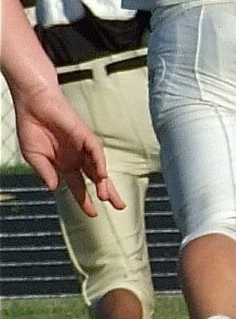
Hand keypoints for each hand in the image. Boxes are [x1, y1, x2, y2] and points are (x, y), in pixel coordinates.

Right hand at [14, 82, 121, 215]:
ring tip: (108, 198)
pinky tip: (101, 175)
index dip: (85, 200)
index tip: (93, 214)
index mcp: (65, 164)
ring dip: (104, 182)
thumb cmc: (32, 128)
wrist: (33, 105)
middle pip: (96, 179)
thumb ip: (45, 172)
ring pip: (98, 167)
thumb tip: (54, 188)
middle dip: (107, 193)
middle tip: (119, 207)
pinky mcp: (84, 135)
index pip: (79, 186)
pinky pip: (95, 151)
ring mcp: (82, 147)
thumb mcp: (35, 157)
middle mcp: (77, 157)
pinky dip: (99, 163)